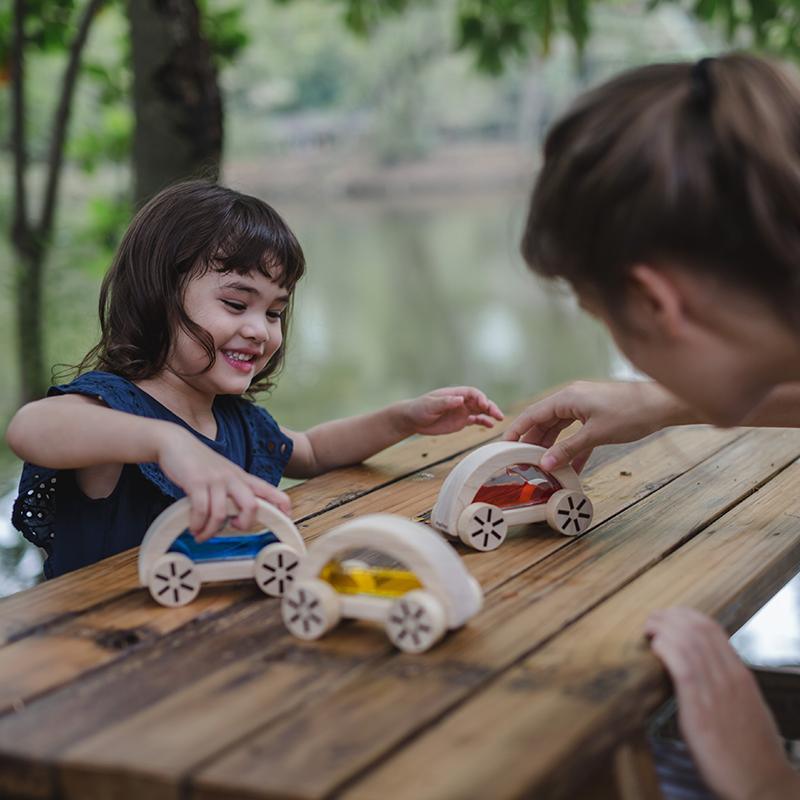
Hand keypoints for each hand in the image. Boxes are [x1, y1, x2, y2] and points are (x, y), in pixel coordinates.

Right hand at [156, 425, 290, 540]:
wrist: (176, 443)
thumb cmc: (200, 463)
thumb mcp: (225, 475)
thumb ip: (235, 493)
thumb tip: (238, 518)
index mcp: (243, 478)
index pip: (271, 491)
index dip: (283, 507)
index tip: (286, 520)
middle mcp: (233, 478)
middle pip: (252, 506)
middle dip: (244, 524)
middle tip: (232, 529)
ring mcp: (215, 480)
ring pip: (222, 514)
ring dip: (211, 530)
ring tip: (202, 534)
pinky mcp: (196, 482)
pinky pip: (201, 510)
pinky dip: (197, 524)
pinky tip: (194, 526)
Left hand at [403, 387, 502, 435]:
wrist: (413, 419)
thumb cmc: (419, 408)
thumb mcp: (430, 405)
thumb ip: (445, 402)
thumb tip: (460, 399)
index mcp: (455, 394)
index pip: (472, 393)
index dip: (480, 398)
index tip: (485, 405)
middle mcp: (461, 401)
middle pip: (480, 401)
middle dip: (490, 406)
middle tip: (498, 414)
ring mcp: (462, 411)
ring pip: (481, 411)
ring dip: (490, 413)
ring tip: (499, 419)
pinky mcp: (461, 421)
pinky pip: (476, 421)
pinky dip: (484, 422)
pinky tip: (491, 426)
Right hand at [503, 381, 685, 472]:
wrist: (663, 405)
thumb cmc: (631, 413)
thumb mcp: (595, 435)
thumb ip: (567, 450)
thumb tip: (545, 464)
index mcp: (567, 397)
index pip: (532, 415)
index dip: (516, 431)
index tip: (504, 446)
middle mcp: (572, 398)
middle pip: (544, 422)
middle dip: (533, 443)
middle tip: (523, 462)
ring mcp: (584, 406)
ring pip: (560, 428)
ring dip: (552, 447)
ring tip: (543, 467)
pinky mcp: (596, 415)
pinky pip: (576, 433)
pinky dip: (572, 449)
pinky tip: (569, 468)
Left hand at [645, 608, 798, 799]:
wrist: (764, 785)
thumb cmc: (751, 751)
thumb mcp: (744, 707)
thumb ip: (725, 685)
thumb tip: (702, 670)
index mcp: (740, 674)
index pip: (713, 629)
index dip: (685, 615)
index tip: (667, 616)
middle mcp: (730, 677)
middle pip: (697, 628)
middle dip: (669, 617)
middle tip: (651, 619)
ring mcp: (717, 691)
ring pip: (688, 641)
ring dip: (662, 628)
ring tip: (647, 630)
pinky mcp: (702, 709)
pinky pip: (683, 666)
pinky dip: (665, 649)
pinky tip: (654, 648)